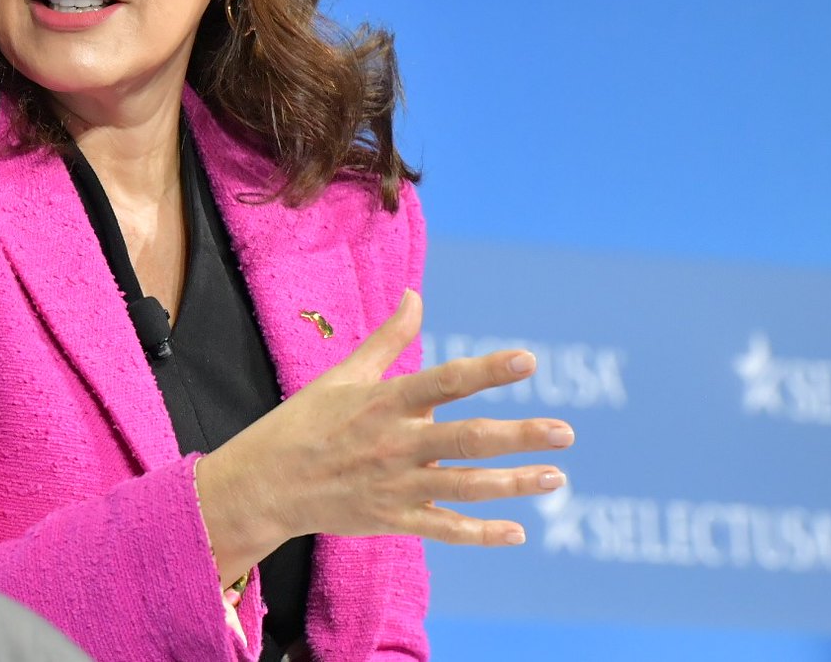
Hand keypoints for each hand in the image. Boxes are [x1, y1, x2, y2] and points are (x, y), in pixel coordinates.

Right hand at [196, 289, 572, 584]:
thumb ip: (387, 339)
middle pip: (467, 439)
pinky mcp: (391, 519)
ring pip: (465, 487)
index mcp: (384, 401)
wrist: (264, 484)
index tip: (528, 361)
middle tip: (565, 432)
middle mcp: (394, 443)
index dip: (487, 371)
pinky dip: (480, 533)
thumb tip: (415, 295)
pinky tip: (517, 532)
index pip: (445, 381)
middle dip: (519, 436)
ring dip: (514, 484)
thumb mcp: (343, 375)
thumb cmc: (305, 422)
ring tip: (556, 477)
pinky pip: (444, 529)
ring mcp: (394, 485)